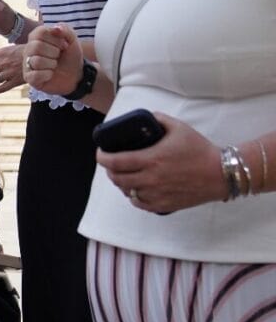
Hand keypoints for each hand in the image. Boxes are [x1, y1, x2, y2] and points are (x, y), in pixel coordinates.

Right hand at [22, 24, 82, 94]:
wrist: (75, 75)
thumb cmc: (70, 56)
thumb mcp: (72, 40)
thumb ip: (65, 30)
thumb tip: (55, 28)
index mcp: (36, 38)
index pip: (40, 32)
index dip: (56, 39)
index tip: (63, 46)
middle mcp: (29, 49)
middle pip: (37, 46)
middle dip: (54, 52)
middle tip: (58, 57)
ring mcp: (27, 64)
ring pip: (37, 61)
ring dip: (52, 64)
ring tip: (54, 65)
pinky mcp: (29, 78)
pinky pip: (35, 75)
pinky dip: (48, 75)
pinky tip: (50, 74)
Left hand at [97, 114, 226, 212]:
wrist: (222, 173)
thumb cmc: (200, 150)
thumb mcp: (179, 127)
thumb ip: (158, 119)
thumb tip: (145, 117)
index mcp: (152, 159)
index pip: (116, 162)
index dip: (102, 158)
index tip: (100, 153)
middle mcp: (152, 178)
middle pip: (117, 178)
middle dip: (109, 170)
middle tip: (111, 164)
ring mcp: (158, 193)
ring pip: (127, 192)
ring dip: (121, 183)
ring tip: (123, 175)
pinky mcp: (165, 204)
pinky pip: (140, 204)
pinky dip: (134, 197)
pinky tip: (136, 189)